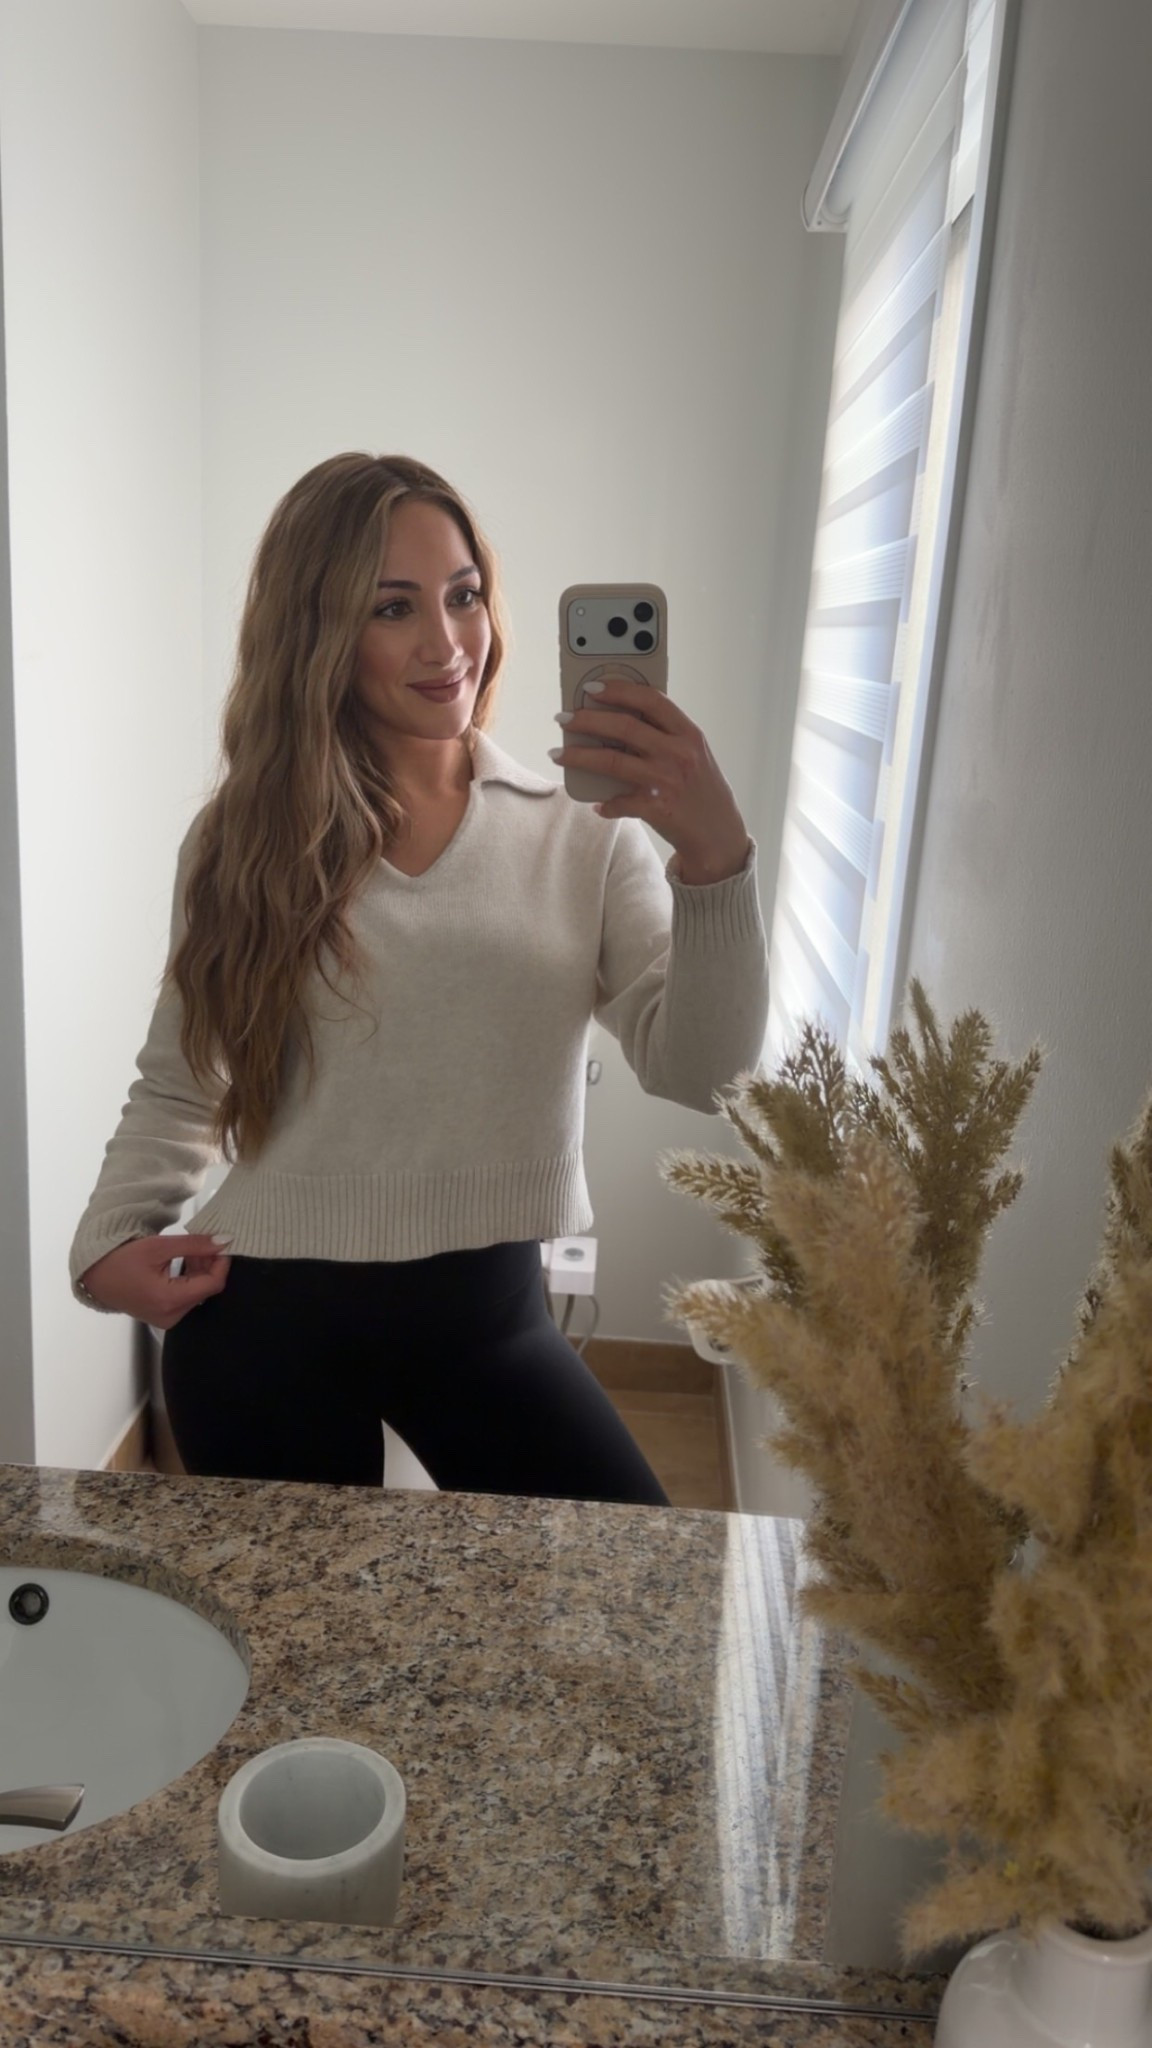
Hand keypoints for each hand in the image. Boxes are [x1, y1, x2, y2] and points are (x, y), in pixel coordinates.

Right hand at [80, 1233, 232, 1329]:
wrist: (94, 1276)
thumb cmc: (122, 1259)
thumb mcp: (159, 1247)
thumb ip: (195, 1244)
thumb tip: (225, 1241)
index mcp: (169, 1300)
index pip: (213, 1284)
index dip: (222, 1263)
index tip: (222, 1243)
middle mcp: (171, 1316)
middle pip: (206, 1289)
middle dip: (210, 1264)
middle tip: (204, 1242)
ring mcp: (167, 1319)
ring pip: (198, 1293)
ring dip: (200, 1270)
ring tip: (192, 1249)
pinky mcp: (163, 1317)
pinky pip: (186, 1297)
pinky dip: (190, 1279)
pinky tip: (185, 1261)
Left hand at [550, 676, 751, 883]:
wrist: (719, 835)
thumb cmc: (702, 791)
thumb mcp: (694, 754)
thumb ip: (665, 735)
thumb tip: (617, 719)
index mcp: (689, 734)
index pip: (651, 700)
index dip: (619, 689)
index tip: (592, 687)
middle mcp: (678, 754)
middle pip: (624, 726)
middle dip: (587, 719)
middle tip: (564, 718)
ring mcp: (666, 781)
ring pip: (612, 761)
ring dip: (579, 756)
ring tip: (558, 754)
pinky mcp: (656, 808)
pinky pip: (618, 801)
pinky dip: (604, 803)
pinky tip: (597, 804)